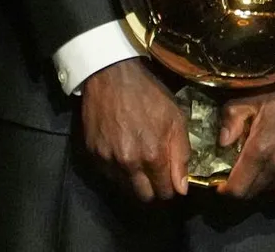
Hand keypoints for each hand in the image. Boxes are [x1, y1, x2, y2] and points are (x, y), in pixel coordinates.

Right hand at [78, 59, 188, 202]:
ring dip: (135, 180)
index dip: (171, 188)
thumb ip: (181, 154)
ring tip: (139, 159)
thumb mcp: (175, 117)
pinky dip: (118, 170)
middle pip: (144, 197)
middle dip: (153, 189)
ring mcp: (108, 161)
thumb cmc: (148, 94)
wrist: (111, 77)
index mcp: (152, 155)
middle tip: (156, 173)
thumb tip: (182, 188)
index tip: (171, 179)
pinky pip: (109, 175)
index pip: (164, 192)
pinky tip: (123, 151)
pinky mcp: (93, 155)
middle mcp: (129, 164)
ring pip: (125, 187)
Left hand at [217, 60, 274, 200]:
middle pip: (253, 193)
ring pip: (272, 189)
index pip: (237, 189)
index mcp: (261, 149)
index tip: (220, 181)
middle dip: (242, 185)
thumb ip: (231, 120)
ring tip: (261, 163)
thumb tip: (222, 142)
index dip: (225, 188)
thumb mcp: (253, 96)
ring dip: (262, 182)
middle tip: (239, 169)